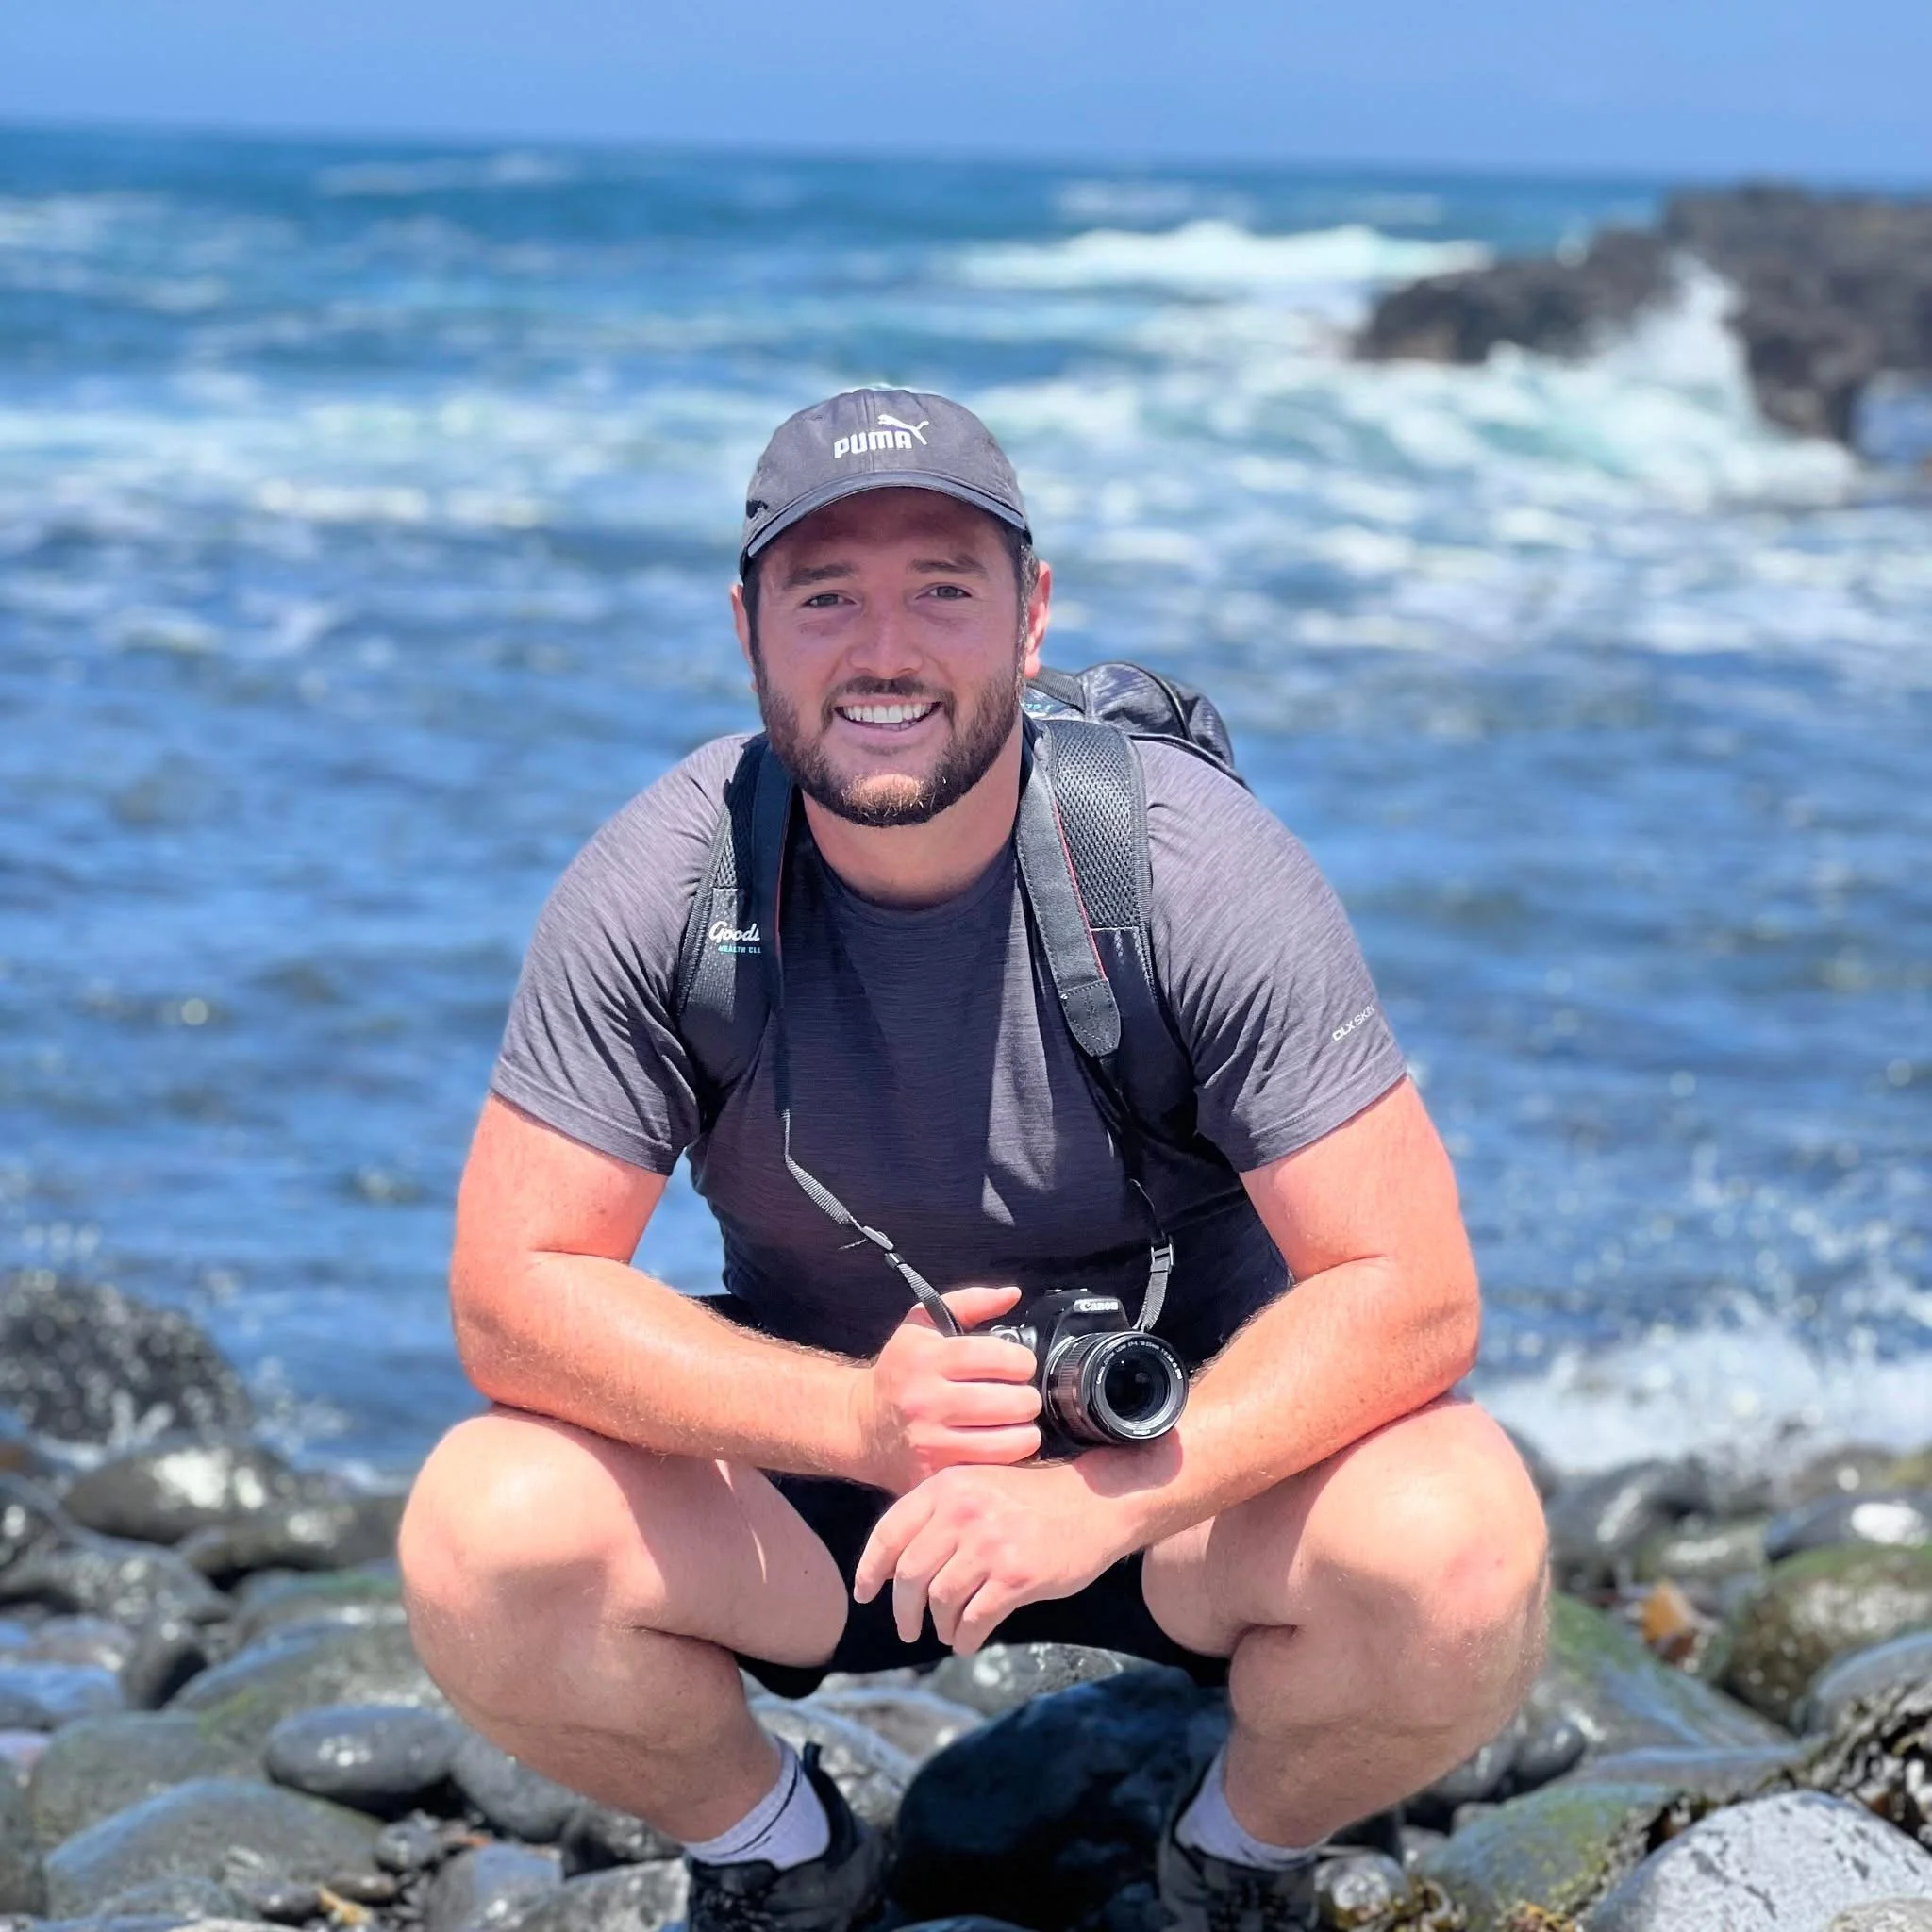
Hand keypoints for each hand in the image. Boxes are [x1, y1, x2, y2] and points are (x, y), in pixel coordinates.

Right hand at [849, 1286, 1041, 1494]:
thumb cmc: (900, 1371)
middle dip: (1027, 1398)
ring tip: (1015, 1423)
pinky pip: (992, 1470)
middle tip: (1021, 1397)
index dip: (1021, 1360)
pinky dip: (1006, 1460)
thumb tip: (1012, 1294)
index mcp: (926, 1360)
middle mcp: (926, 1402)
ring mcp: (930, 1444)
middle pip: (1011, 1402)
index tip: (1021, 1365)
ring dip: (1024, 1432)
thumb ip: (970, 1303)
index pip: (996, 1357)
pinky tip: (999, 1446)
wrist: (861, 1426)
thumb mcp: (923, 1325)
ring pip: (1009, 1442)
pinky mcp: (935, 1476)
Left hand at [853, 1459, 1138, 1653]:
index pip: (890, 1532)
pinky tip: (968, 1641)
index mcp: (947, 1487)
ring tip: (946, 1632)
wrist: (1095, 1501)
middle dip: (903, 1610)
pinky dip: (964, 1638)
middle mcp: (962, 1511)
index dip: (870, 1569)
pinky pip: (974, 1619)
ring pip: (939, 1600)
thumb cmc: (1035, 1498)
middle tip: (907, 1629)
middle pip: (909, 1574)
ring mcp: (989, 1544)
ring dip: (938, 1625)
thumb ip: (941, 1512)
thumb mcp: (980, 1485)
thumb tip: (896, 1563)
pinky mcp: (1016, 1576)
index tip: (865, 1593)